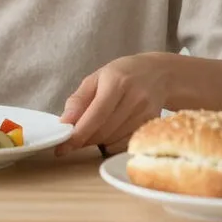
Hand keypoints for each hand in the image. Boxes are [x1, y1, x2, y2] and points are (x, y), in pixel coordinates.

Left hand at [56, 53, 171, 155]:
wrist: (158, 74)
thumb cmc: (121, 75)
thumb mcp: (95, 79)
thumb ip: (78, 100)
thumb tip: (64, 122)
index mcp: (117, 82)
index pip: (96, 115)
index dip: (78, 134)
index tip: (63, 147)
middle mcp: (134, 98)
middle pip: (104, 131)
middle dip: (85, 139)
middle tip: (74, 139)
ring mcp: (145, 113)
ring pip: (114, 141)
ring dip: (98, 141)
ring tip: (95, 128)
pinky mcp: (151, 124)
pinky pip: (125, 145)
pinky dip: (112, 144)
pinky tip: (110, 132)